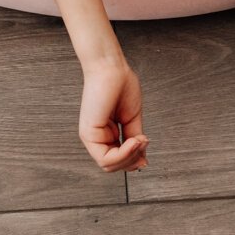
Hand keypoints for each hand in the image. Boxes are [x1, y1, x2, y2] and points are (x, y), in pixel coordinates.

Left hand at [77, 57, 147, 172]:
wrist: (111, 67)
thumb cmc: (120, 85)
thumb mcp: (132, 119)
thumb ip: (134, 140)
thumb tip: (142, 160)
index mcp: (106, 134)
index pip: (118, 160)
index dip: (134, 160)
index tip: (146, 150)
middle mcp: (97, 137)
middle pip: (114, 166)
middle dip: (133, 159)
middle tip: (144, 144)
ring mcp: (91, 136)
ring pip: (108, 166)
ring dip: (129, 157)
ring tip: (139, 140)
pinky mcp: (88, 133)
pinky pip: (104, 158)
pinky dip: (123, 154)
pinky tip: (133, 141)